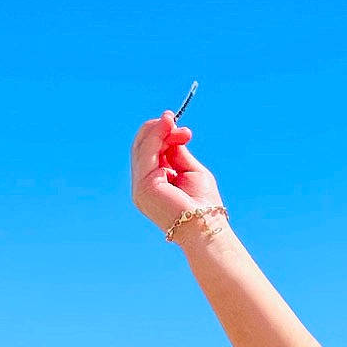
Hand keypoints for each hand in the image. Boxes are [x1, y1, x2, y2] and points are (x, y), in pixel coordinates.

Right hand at [130, 110, 225, 238]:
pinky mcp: (144, 186)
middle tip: (173, 119)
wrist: (206, 227)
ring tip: (172, 121)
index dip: (163, 136)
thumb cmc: (203, 205)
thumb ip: (178, 153)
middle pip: (142, 148)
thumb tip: (172, 132)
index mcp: (153, 184)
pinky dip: (157, 137)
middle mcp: (142, 186)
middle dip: (158, 130)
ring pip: (143, 148)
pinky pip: (147, 153)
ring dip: (158, 130)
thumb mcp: (190, 170)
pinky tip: (168, 127)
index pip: (150, 153)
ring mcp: (141, 187)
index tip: (182, 129)